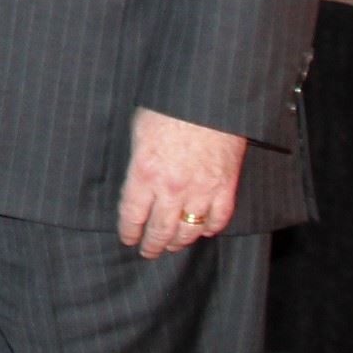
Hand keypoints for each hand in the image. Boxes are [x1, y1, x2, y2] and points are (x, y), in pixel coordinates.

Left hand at [118, 107, 245, 257]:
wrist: (208, 99)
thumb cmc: (168, 107)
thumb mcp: (138, 131)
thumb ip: (137, 161)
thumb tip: (135, 178)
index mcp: (144, 173)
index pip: (132, 215)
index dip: (129, 231)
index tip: (127, 239)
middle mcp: (171, 189)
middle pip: (160, 230)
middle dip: (152, 245)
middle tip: (147, 252)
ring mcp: (201, 191)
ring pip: (189, 230)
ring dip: (179, 242)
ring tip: (172, 246)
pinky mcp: (225, 188)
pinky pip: (218, 219)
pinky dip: (210, 228)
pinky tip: (202, 230)